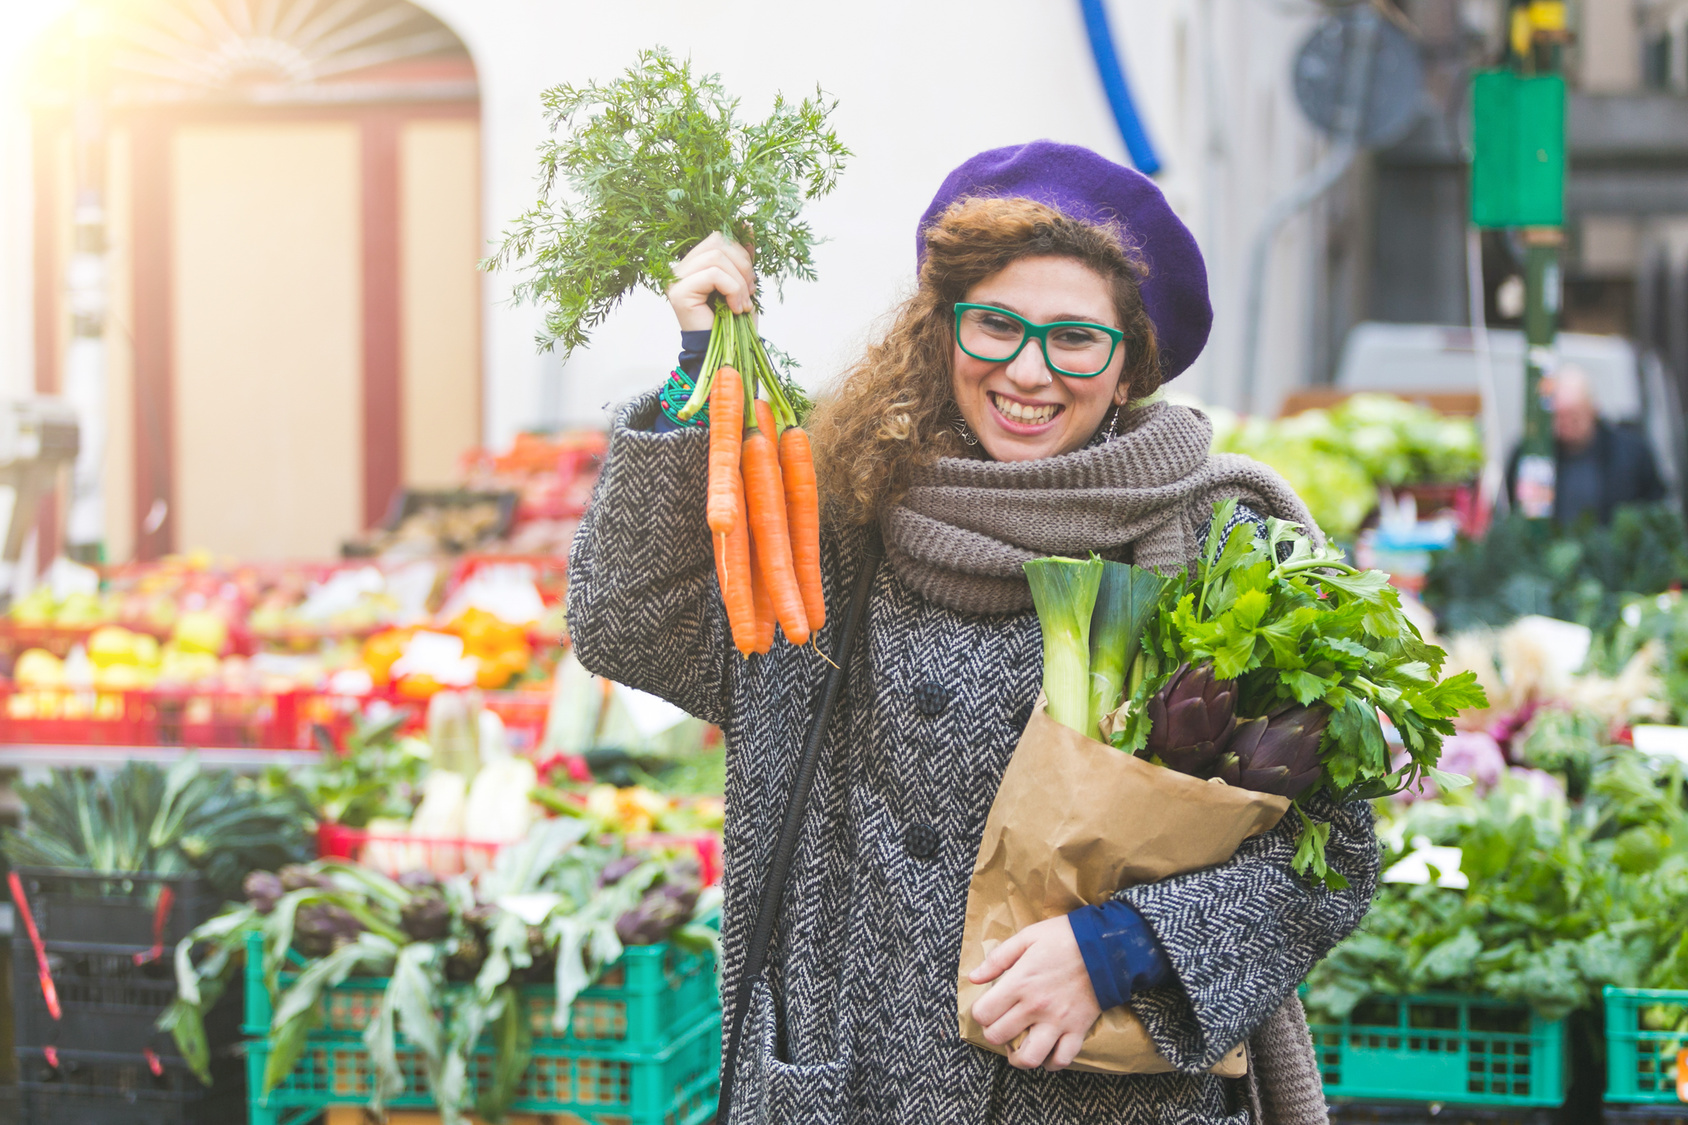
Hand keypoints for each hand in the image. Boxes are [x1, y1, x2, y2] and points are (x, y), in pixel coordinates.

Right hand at [666, 231, 755, 331]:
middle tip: (751, 291)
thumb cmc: (732, 323)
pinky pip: (713, 274)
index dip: (741, 251)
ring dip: (739, 281)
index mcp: (694, 264)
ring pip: (717, 258)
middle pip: (718, 243)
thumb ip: (741, 255)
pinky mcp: (678, 291)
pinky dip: (733, 289)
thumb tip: (747, 225)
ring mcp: (676, 279)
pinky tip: (735, 308)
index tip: (752, 278)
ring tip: (743, 304)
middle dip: (743, 265)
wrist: (724, 354)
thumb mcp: (742, 283)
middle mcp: (680, 268)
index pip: (718, 238)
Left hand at [967, 915, 1100, 1071]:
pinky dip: (1051, 1063)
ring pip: (1029, 1057)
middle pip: (999, 1037)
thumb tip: (973, 977)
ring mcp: (1058, 1022)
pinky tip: (1046, 1052)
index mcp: (1020, 982)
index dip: (980, 1013)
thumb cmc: (1065, 938)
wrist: (1106, 946)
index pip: (984, 1013)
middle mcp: (1036, 1007)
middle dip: (993, 1034)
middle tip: (1000, 1026)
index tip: (987, 1008)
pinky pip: (1062, 1059)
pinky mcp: (1078, 1030)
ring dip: (1018, 1058)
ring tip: (1017, 1048)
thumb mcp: (1027, 937)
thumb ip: (998, 959)